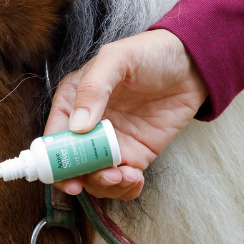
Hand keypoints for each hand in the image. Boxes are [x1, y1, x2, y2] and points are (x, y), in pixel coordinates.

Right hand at [44, 29, 206, 199]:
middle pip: (72, 165)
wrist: (190, 65)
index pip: (53, 138)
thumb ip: (94, 88)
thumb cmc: (149, 54)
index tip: (67, 177)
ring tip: (124, 176)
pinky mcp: (135, 156)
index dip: (54, 161)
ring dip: (106, 186)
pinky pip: (123, 182)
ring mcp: (111, 144)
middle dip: (84, 178)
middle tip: (105, 176)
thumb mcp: (117, 59)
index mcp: (73, 102)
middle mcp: (87, 127)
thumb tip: (78, 125)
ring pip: (96, 178)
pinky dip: (126, 189)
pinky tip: (135, 179)